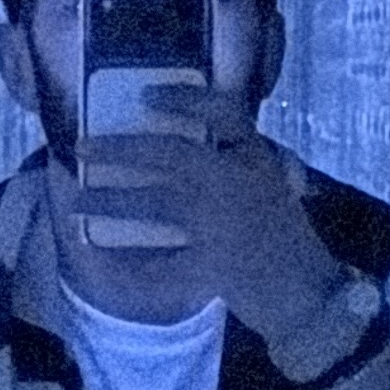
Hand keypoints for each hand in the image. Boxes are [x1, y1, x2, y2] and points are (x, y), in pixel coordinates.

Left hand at [69, 83, 340, 342]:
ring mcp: (223, 226)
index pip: (223, 113)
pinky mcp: (212, 267)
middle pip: (167, 153)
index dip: (182, 97)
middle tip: (82, 148)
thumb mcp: (274, 188)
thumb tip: (182, 150)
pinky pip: (156, 264)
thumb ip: (240, 164)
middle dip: (118, 149)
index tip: (145, 94)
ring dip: (108, 203)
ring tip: (77, 201)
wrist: (311, 296)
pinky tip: (99, 255)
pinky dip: (126, 263)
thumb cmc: (290, 241)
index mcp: (257, 160)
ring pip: (152, 205)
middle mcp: (237, 183)